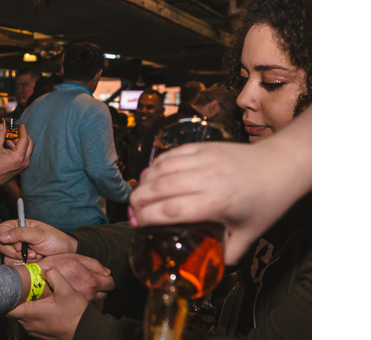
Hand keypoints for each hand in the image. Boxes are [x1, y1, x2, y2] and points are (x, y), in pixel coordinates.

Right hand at [0, 124, 32, 189]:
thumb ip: (0, 135)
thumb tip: (2, 126)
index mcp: (19, 156)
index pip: (25, 139)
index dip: (23, 130)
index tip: (21, 126)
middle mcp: (24, 162)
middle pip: (29, 144)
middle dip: (22, 136)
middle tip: (15, 132)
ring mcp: (23, 166)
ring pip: (27, 150)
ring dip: (20, 143)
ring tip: (8, 140)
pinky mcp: (21, 168)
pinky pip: (24, 156)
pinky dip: (19, 150)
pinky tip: (9, 147)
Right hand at [0, 219, 77, 262]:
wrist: (66, 254)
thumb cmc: (55, 240)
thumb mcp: (39, 234)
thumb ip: (20, 233)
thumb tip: (2, 236)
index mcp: (18, 226)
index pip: (0, 230)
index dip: (6, 237)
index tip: (19, 243)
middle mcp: (15, 238)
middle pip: (1, 245)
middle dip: (17, 251)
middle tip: (32, 251)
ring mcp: (17, 250)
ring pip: (6, 257)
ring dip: (22, 259)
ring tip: (36, 255)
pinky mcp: (20, 261)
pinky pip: (13, 265)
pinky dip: (24, 265)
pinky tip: (34, 262)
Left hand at [7, 269, 87, 339]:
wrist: (87, 331)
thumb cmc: (76, 313)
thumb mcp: (67, 290)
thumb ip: (53, 275)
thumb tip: (44, 270)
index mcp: (31, 313)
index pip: (6, 307)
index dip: (3, 296)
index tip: (4, 287)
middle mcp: (29, 325)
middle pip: (15, 310)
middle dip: (18, 298)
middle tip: (24, 288)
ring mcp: (34, 331)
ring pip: (23, 316)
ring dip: (27, 307)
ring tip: (36, 297)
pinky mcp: (40, 335)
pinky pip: (31, 322)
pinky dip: (34, 315)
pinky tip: (45, 307)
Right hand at [36, 253, 113, 301]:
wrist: (35, 282)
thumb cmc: (54, 266)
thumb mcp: (75, 258)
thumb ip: (94, 264)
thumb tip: (107, 272)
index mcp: (91, 281)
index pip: (110, 284)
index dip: (108, 278)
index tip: (102, 276)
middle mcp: (88, 294)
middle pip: (104, 293)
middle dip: (101, 286)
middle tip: (91, 279)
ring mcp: (80, 302)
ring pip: (95, 298)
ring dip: (92, 292)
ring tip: (81, 283)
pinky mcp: (73, 306)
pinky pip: (84, 302)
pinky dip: (82, 296)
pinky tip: (73, 289)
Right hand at [130, 109, 310, 264]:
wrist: (280, 165)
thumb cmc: (267, 199)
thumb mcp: (249, 235)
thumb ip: (226, 253)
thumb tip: (207, 266)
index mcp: (218, 201)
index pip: (170, 210)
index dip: (148, 218)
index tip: (138, 225)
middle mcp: (207, 177)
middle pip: (158, 188)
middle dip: (137, 201)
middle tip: (132, 213)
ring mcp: (203, 158)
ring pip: (160, 169)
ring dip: (143, 183)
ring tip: (138, 196)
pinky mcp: (202, 146)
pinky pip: (169, 155)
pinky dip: (154, 166)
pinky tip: (150, 176)